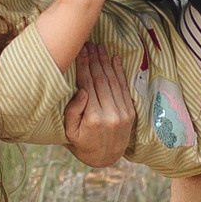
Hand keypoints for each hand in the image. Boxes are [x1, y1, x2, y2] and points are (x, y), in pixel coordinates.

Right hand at [62, 44, 132, 167]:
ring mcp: (123, 113)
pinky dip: (119, 72)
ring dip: (106, 62)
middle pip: (101, 80)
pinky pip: (124, 88)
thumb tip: (83, 90)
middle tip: (88, 44)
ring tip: (99, 48)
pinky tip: (114, 59)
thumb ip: (73, 111)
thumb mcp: (70, 131)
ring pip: (113, 81)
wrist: (105, 158)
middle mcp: (111, 114)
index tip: (80, 51)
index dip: (84, 66)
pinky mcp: (130, 112)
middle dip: (94, 60)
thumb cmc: (82, 142)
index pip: (87, 85)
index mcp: (94, 118)